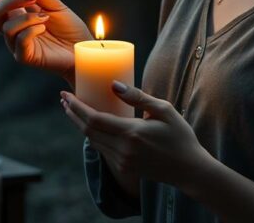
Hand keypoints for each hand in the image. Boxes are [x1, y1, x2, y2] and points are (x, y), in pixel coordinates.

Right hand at [0, 0, 90, 82]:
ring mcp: (16, 43)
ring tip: (45, 17)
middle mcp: (13, 26)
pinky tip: (44, 27)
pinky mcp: (24, 56)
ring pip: (6, 27)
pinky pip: (19, 41)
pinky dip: (31, 30)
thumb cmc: (68, 29)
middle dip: (11, 0)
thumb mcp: (56, 6)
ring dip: (27, 17)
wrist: (82, 50)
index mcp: (17, 11)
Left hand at [60, 81, 208, 190]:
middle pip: (87, 130)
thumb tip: (113, 84)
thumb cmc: (180, 136)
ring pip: (92, 141)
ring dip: (79, 125)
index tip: (66, 95)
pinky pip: (102, 150)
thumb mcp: (164, 110)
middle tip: (64, 99)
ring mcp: (122, 162)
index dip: (76, 107)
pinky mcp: (124, 169)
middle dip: (72, 114)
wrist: (189, 169)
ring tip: (72, 110)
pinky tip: (89, 126)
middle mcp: (123, 150)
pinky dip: (92, 136)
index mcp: (132, 133)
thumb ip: (137, 97)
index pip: (94, 119)